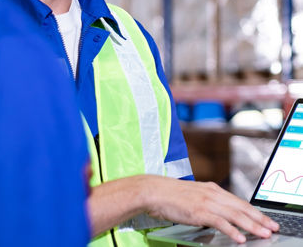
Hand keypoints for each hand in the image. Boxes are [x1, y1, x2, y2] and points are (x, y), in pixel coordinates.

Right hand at [143, 176, 278, 243]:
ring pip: (234, 214)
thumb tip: (219, 215)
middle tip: (273, 227)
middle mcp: (212, 193)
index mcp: (211, 189)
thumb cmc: (170, 195)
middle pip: (241, 207)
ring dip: (251, 225)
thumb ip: (207, 202)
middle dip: (259, 218)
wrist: (153, 191)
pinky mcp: (198, 211)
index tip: (266, 219)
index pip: (238, 201)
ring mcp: (205, 201)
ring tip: (264, 234)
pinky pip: (219, 222)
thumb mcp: (193, 196)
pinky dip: (231, 230)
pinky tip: (240, 238)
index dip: (254, 211)